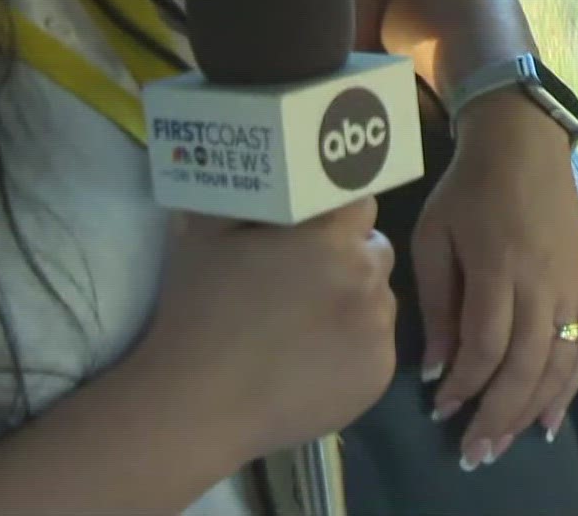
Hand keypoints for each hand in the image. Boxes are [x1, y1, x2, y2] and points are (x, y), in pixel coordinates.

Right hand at [127, 199, 396, 462]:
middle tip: (306, 279)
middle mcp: (368, 280)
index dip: (336, 212)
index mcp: (332, 239)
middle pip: (375, 251)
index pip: (360, 204)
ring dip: (354, 303)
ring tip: (307, 326)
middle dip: (349, 256)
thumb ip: (245, 196)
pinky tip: (312, 361)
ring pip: (379, 300)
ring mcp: (378, 330)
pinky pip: (376, 347)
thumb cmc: (198, 314)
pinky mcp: (379, 374)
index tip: (314, 227)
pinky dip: (354, 349)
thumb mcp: (206, 235)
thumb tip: (260, 171)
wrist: (198, 405)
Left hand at [413, 89, 577, 468]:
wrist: (525, 146)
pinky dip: (572, 386)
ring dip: (534, 410)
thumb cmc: (469, 189)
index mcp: (499, 266)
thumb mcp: (434, 235)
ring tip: (508, 443)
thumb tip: (436, 368)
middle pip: (527, 364)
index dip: (465, 385)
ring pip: (560, 363)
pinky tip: (553, 419)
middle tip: (475, 452)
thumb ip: (438, 304)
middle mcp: (542, 283)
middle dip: (499, 414)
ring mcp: (570, 286)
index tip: (440, 410)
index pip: (486, 344)